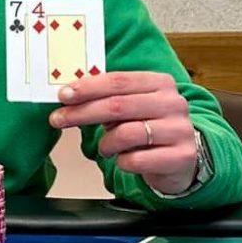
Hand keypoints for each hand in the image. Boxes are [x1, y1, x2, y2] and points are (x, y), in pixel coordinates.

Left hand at [49, 71, 197, 194]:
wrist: (184, 159)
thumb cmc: (149, 128)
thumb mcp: (133, 107)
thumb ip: (108, 98)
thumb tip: (69, 96)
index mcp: (160, 83)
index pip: (118, 80)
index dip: (88, 88)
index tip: (63, 96)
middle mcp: (173, 103)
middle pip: (117, 105)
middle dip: (82, 113)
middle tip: (57, 119)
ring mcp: (179, 130)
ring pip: (126, 134)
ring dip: (105, 143)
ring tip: (105, 148)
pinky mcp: (180, 156)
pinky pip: (136, 160)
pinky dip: (122, 162)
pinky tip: (124, 160)